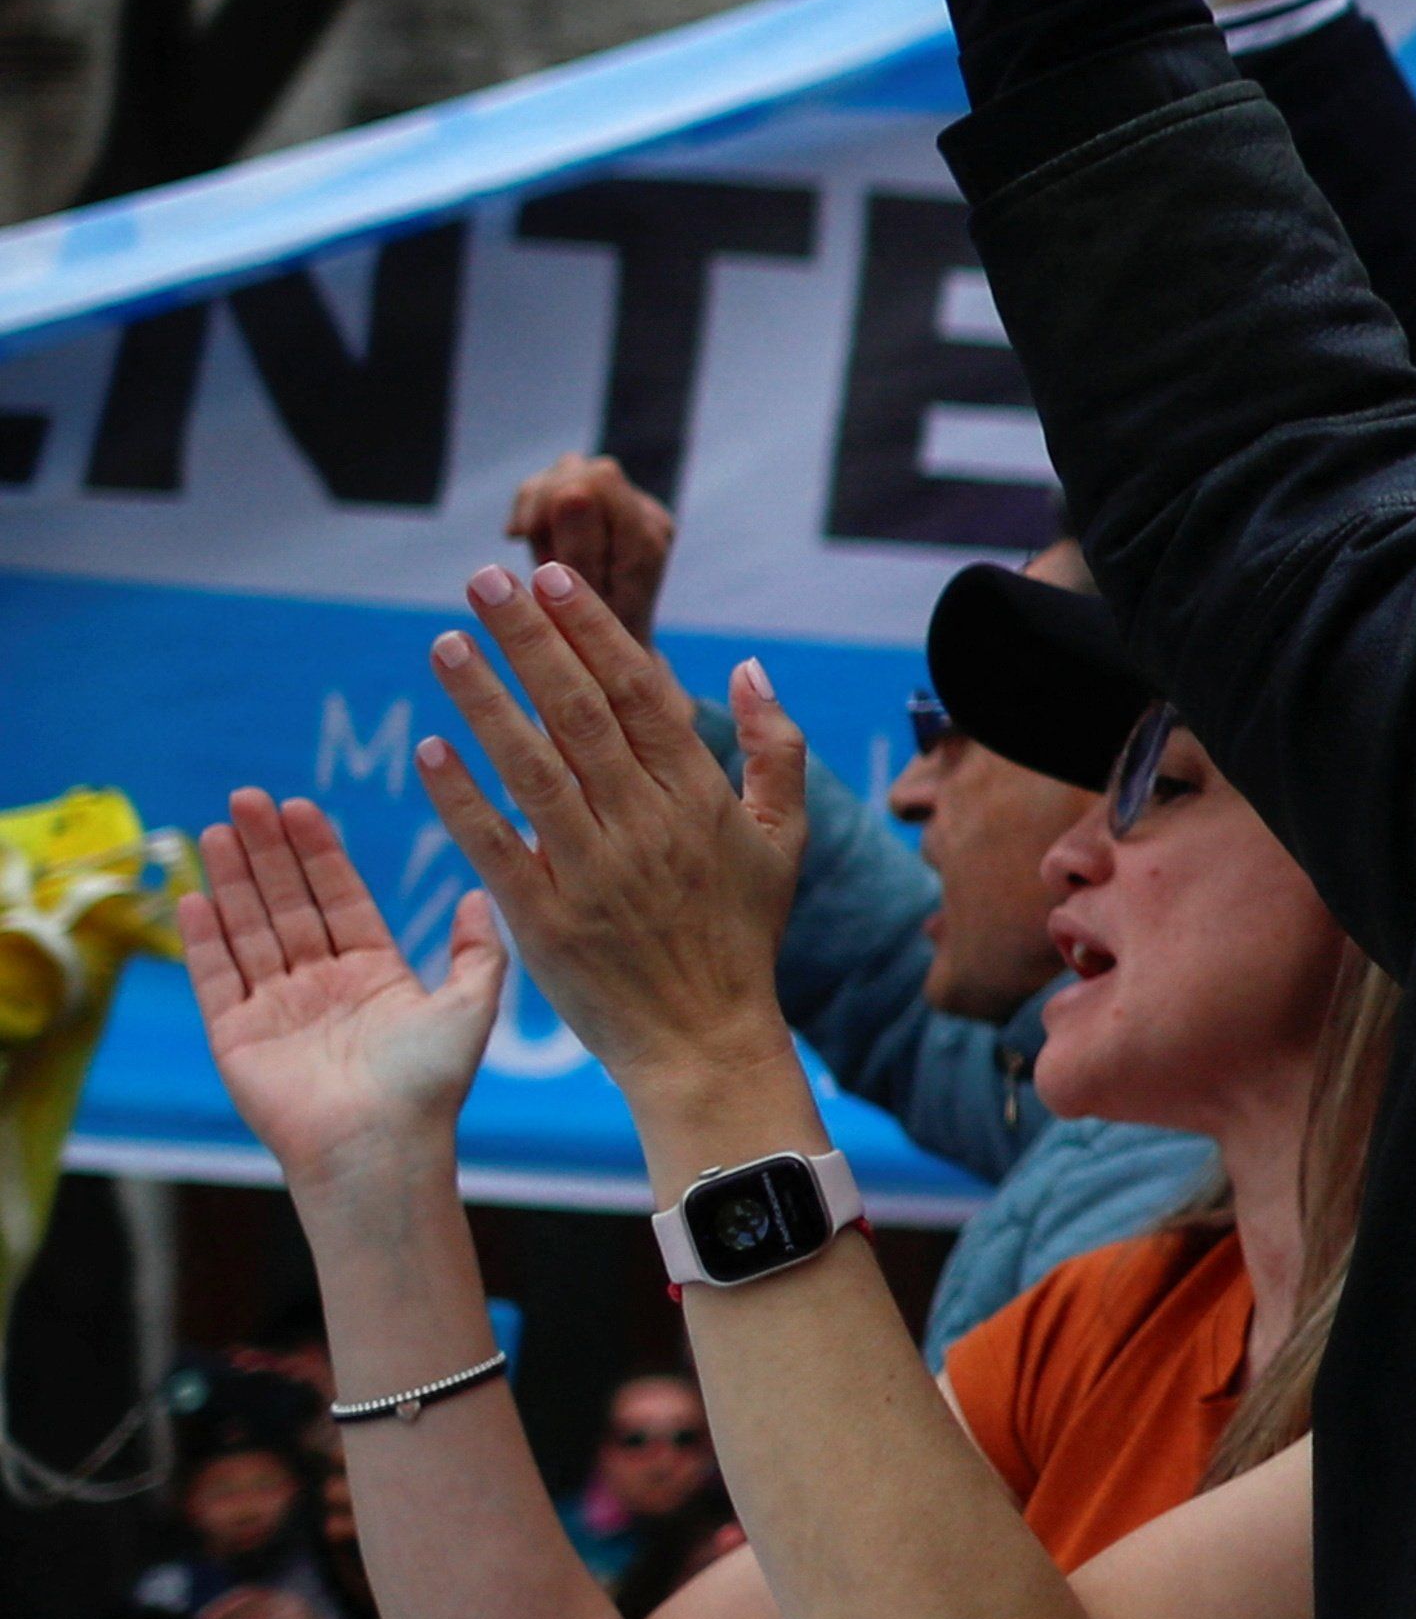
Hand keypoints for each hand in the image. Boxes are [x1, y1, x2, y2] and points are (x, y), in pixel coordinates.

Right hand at [182, 790, 505, 1202]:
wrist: (382, 1148)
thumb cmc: (430, 1085)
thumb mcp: (472, 1004)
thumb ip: (478, 948)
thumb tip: (480, 895)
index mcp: (374, 973)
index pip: (340, 896)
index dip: (318, 852)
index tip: (299, 805)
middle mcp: (322, 985)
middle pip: (288, 903)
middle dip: (267, 851)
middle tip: (246, 797)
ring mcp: (276, 1009)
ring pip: (249, 930)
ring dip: (232, 880)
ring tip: (215, 829)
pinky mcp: (237, 1038)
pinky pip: (217, 978)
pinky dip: (204, 939)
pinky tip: (194, 896)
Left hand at [410, 564, 804, 1105]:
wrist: (705, 1039)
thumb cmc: (743, 934)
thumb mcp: (785, 838)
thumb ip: (777, 748)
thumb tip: (751, 666)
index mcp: (699, 797)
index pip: (637, 692)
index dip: (591, 631)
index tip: (552, 579)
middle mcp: (645, 824)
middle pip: (576, 713)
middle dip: (528, 640)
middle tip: (484, 582)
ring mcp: (592, 871)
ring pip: (530, 767)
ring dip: (484, 700)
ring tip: (444, 645)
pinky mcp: (546, 920)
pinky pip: (495, 846)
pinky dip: (460, 797)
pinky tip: (427, 749)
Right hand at [500, 453, 675, 641]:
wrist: (608, 663)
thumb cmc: (594, 647)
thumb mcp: (579, 612)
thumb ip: (579, 551)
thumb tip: (572, 490)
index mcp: (646, 540)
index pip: (597, 481)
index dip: (550, 499)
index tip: (523, 535)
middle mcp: (646, 518)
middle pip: (581, 469)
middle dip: (541, 504)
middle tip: (530, 546)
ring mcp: (629, 512)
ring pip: (567, 470)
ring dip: (536, 507)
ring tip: (533, 547)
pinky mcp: (607, 511)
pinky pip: (560, 482)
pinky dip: (532, 506)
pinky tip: (525, 536)